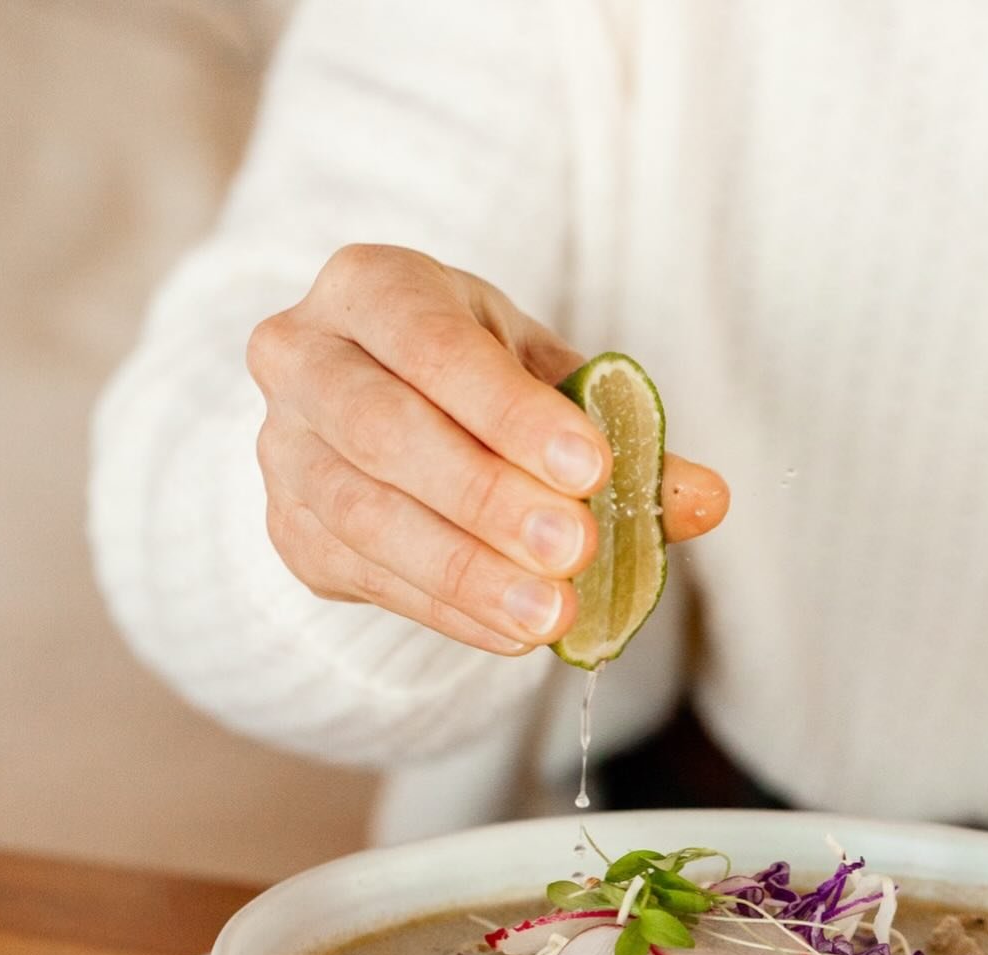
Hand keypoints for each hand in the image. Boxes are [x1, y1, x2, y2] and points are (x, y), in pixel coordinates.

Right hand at [246, 245, 728, 653]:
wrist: (376, 403)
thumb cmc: (471, 376)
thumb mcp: (543, 377)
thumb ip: (618, 428)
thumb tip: (703, 500)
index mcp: (369, 288)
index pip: (432, 345)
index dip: (509, 411)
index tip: (588, 465)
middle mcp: (302, 360)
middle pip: (383, 432)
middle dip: (485, 497)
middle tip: (574, 547)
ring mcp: (284, 451)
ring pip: (364, 516)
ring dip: (465, 572)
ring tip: (550, 612)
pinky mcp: (290, 532)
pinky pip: (368, 579)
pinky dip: (450, 612)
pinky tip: (515, 631)